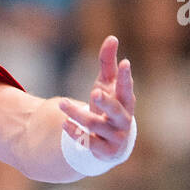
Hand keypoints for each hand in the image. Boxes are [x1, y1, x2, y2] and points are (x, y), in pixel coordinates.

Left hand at [59, 36, 135, 160]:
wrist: (111, 143)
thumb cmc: (108, 107)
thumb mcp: (106, 84)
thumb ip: (108, 63)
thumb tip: (112, 38)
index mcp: (125, 101)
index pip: (127, 88)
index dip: (126, 77)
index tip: (125, 63)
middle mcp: (123, 119)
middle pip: (116, 111)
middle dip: (106, 102)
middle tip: (95, 92)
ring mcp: (115, 136)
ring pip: (95, 126)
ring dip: (77, 115)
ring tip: (62, 103)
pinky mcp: (105, 151)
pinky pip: (89, 142)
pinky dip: (76, 132)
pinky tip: (65, 123)